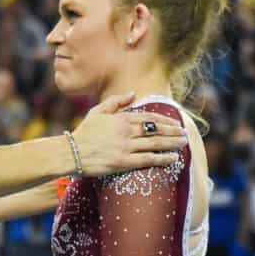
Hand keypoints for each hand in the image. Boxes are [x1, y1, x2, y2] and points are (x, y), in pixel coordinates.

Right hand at [70, 91, 186, 176]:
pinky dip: (162, 159)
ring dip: (172, 143)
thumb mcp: (97, 112)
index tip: (175, 122)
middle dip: (173, 131)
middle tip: (185, 133)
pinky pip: (147, 160)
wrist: (69, 153)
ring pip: (155, 144)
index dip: (165, 120)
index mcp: (121, 118)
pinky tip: (173, 158)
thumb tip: (133, 93)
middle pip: (156, 130)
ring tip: (183, 143)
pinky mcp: (122, 162)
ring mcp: (125, 147)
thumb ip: (115, 102)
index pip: (149, 117)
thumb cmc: (83, 133)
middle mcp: (125, 131)